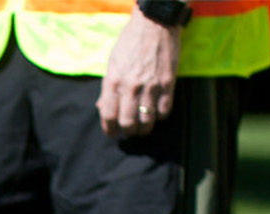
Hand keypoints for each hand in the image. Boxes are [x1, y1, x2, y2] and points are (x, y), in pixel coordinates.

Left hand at [96, 7, 180, 138]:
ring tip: (143, 125)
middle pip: (128, 124)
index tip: (112, 133)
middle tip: (130, 130)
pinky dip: (159, 116)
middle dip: (128, 132)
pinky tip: (156, 112)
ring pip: (146, 122)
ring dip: (144, 128)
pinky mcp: (167, 84)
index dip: (109, 129)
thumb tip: (102, 109)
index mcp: (113, 81)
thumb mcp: (112, 64)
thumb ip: (107, 88)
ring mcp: (150, 86)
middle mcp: (130, 86)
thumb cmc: (130, 43)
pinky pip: (164, 112)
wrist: (155, 24)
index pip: (108, 115)